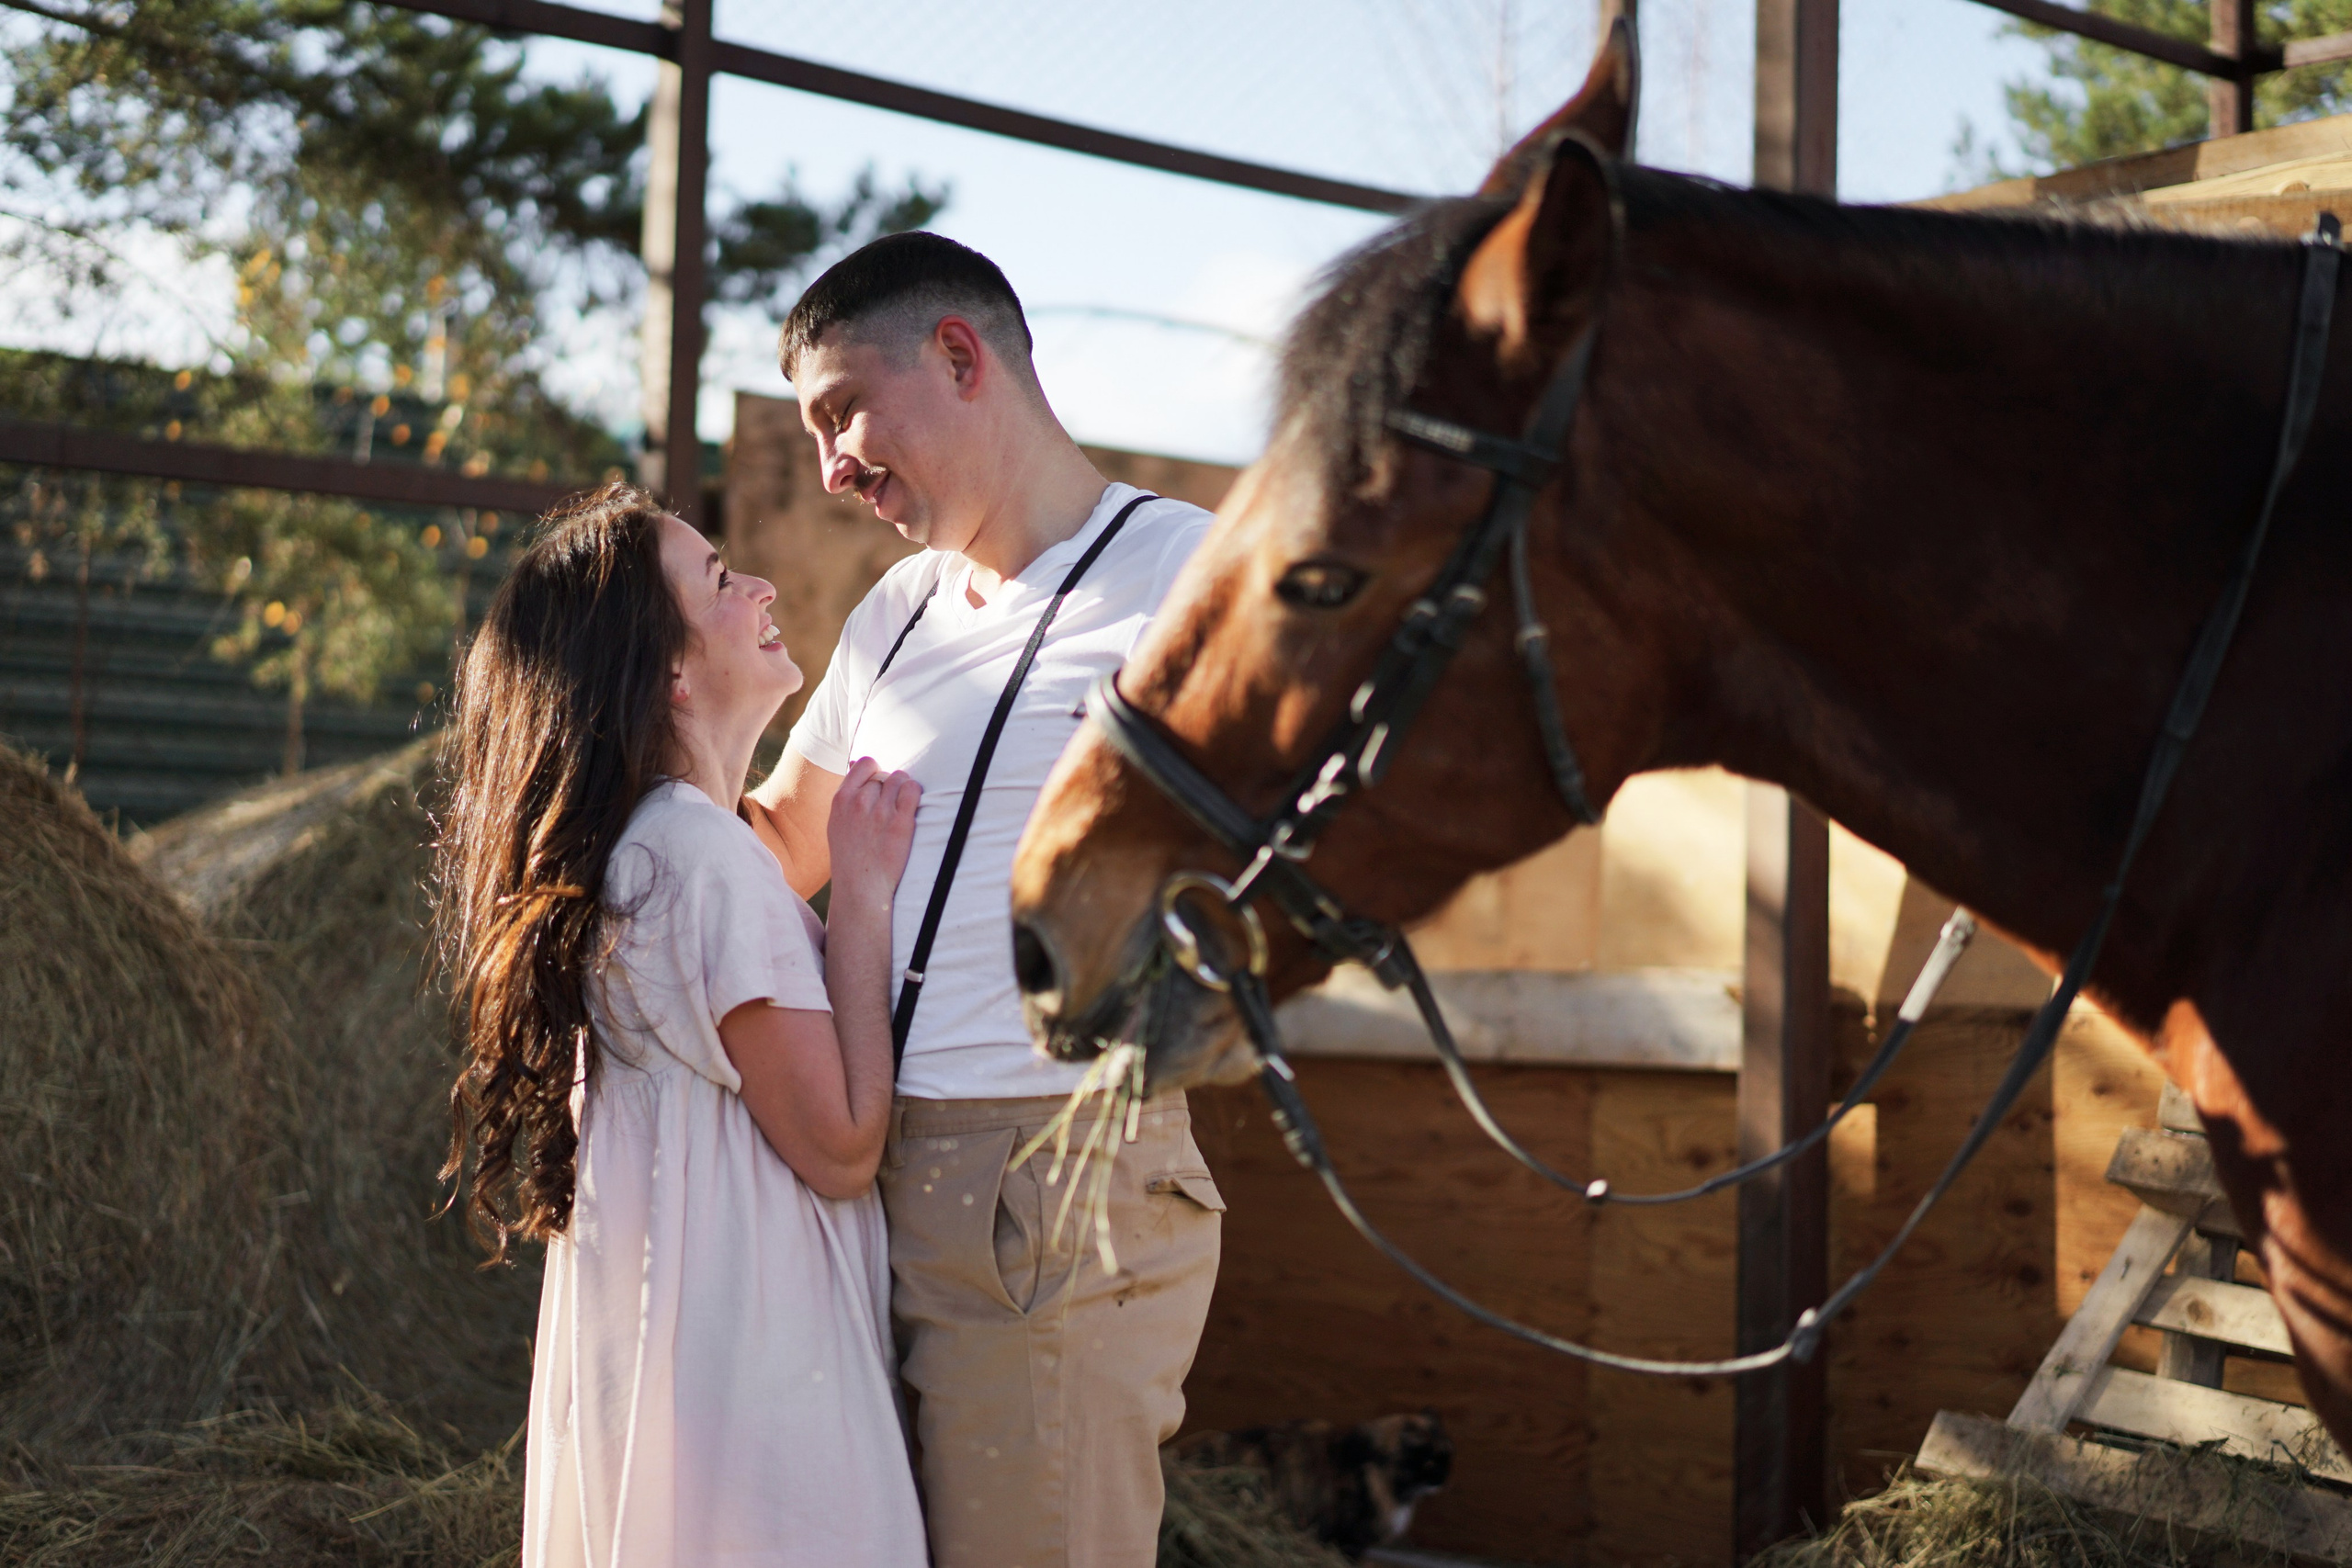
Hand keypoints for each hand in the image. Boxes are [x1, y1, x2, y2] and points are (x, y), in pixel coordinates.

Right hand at [827, 757, 919, 906]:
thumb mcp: (837, 823)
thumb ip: (847, 799)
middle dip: (890, 786)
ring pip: (900, 779)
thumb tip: (857, 770)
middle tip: (891, 805)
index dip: (876, 771)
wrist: (861, 886)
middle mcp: (859, 802)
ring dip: (904, 788)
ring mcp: (880, 811)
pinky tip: (912, 806)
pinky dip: (915, 793)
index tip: (880, 785)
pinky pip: (913, 791)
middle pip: (885, 774)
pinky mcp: (900, 822)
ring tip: (902, 806)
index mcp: (841, 800)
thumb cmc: (850, 857)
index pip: (865, 764)